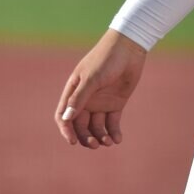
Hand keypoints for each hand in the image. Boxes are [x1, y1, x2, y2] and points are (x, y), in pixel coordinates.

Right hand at [54, 28, 146, 148]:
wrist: (129, 48)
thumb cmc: (106, 59)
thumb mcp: (92, 78)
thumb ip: (79, 98)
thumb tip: (66, 118)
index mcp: (74, 92)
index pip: (64, 116)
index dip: (66, 130)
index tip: (72, 141)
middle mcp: (85, 100)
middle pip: (80, 126)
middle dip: (86, 138)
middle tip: (95, 144)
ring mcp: (100, 102)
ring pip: (96, 127)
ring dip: (100, 137)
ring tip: (108, 142)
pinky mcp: (115, 104)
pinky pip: (111, 123)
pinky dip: (113, 133)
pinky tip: (117, 139)